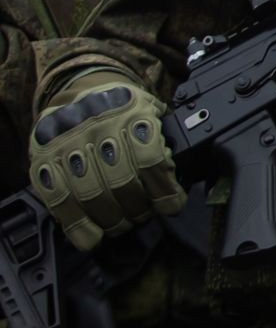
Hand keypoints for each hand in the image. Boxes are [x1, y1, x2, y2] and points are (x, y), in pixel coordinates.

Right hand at [30, 72, 184, 249]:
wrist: (80, 90)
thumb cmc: (124, 108)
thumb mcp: (151, 109)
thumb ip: (166, 136)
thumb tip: (181, 175)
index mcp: (131, 113)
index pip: (150, 159)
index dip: (164, 190)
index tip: (173, 206)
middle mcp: (97, 128)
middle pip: (121, 183)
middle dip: (138, 209)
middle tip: (143, 216)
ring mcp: (66, 145)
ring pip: (91, 195)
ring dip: (112, 220)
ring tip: (123, 224)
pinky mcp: (42, 161)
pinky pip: (59, 200)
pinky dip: (77, 225)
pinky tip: (92, 238)